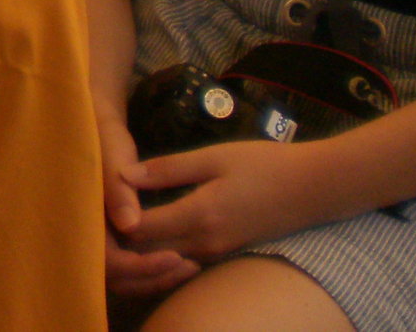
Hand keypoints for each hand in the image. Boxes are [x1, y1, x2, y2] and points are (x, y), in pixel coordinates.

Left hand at [122, 136, 333, 270]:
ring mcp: (217, 253)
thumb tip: (125, 175)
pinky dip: (163, 247)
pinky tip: (154, 223)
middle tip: (102, 210)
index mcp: (198, 216)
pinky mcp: (226, 253)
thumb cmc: (264, 165)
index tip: (100, 195)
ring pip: (166, 257)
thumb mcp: (214, 157)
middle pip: (148, 251)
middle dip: (123, 236)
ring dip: (142, 244)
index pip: (140, 229)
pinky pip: (184, 257)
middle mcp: (205, 244)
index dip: (115, 216)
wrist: (315, 188)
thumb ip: (168, 168)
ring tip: (121, 216)